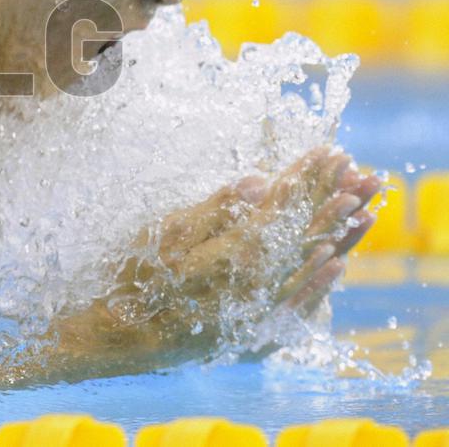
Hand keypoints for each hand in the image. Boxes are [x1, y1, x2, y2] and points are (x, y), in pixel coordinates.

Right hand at [68, 148, 380, 369]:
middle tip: (356, 170)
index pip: (282, 207)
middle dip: (329, 198)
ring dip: (334, 231)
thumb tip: (259, 182)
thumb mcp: (168, 234)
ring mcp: (259, 305)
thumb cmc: (139, 278)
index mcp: (236, 253)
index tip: (327, 151)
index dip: (306, 177)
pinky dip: (321, 275)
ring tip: (359, 205)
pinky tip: (335, 262)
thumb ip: (216, 208)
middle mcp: (258, 281)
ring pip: (307, 263)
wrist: (127, 336)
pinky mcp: (256, 323)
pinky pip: (300, 296)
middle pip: (303, 234)